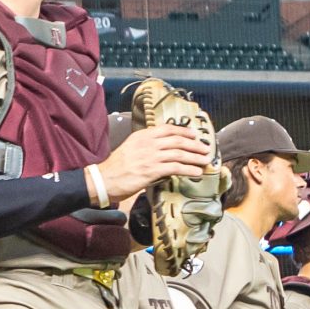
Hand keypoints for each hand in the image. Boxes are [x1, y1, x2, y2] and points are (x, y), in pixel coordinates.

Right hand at [97, 122, 212, 202]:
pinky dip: (188, 170)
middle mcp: (148, 143)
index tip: (194, 134)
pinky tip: (196, 172)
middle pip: (178, 140)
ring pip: (180, 154)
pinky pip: (176, 168)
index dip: (184, 131)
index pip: (167, 129)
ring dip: (195, 158)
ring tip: (206, 161)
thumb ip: (146, 146)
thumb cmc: (116, 167)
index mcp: (142, 136)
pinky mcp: (152, 170)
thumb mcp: (130, 148)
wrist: (103, 179)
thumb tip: (162, 151)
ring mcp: (151, 156)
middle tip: (205, 149)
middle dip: (195, 145)